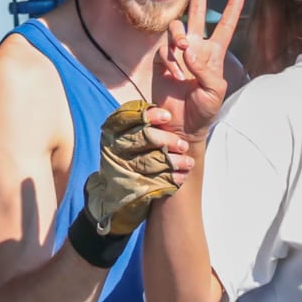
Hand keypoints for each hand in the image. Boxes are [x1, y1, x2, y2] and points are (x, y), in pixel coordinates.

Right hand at [86, 100, 193, 234]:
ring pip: (149, 162)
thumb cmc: (134, 156)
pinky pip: (153, 182)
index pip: (129, 116)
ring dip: (173, 161)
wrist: (117, 193)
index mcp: (113, 130)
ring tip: (188, 162)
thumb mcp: (134, 135)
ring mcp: (120, 169)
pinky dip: (171, 179)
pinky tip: (182, 176)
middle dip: (167, 140)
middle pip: (142, 138)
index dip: (149, 115)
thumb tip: (176, 108)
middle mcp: (113, 147)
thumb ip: (148, 122)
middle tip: (183, 145)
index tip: (168, 117)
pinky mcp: (129, 188)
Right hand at [153, 0, 244, 141]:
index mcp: (214, 53)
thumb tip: (189, 49)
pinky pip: (164, 50)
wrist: (181, 124)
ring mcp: (177, 53)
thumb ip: (205, 69)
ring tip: (183, 50)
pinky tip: (175, 75)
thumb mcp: (215, 91)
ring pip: (176, 29)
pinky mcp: (161, 61)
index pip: (223, 26)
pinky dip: (170, 60)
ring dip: (179, 36)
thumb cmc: (204, 109)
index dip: (231, 9)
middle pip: (196, 13)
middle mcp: (195, 48)